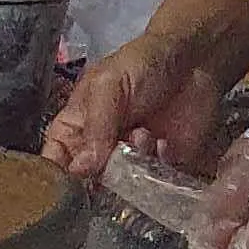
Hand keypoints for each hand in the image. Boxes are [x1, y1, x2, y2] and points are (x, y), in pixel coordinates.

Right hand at [45, 29, 222, 189]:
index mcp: (76, 129)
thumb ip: (95, 126)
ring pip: (122, 188)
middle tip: (117, 150)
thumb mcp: (109, 85)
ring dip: (133, 167)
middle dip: (101, 173)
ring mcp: (132, 162)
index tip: (64, 187)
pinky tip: (165, 144)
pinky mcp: (164, 169)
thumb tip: (80, 169)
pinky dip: (160, 168)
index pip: (54, 162)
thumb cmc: (142, 65)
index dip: (54, 179)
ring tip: (145, 134)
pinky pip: (156, 186)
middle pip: (87, 183)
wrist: (194, 60)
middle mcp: (101, 151)